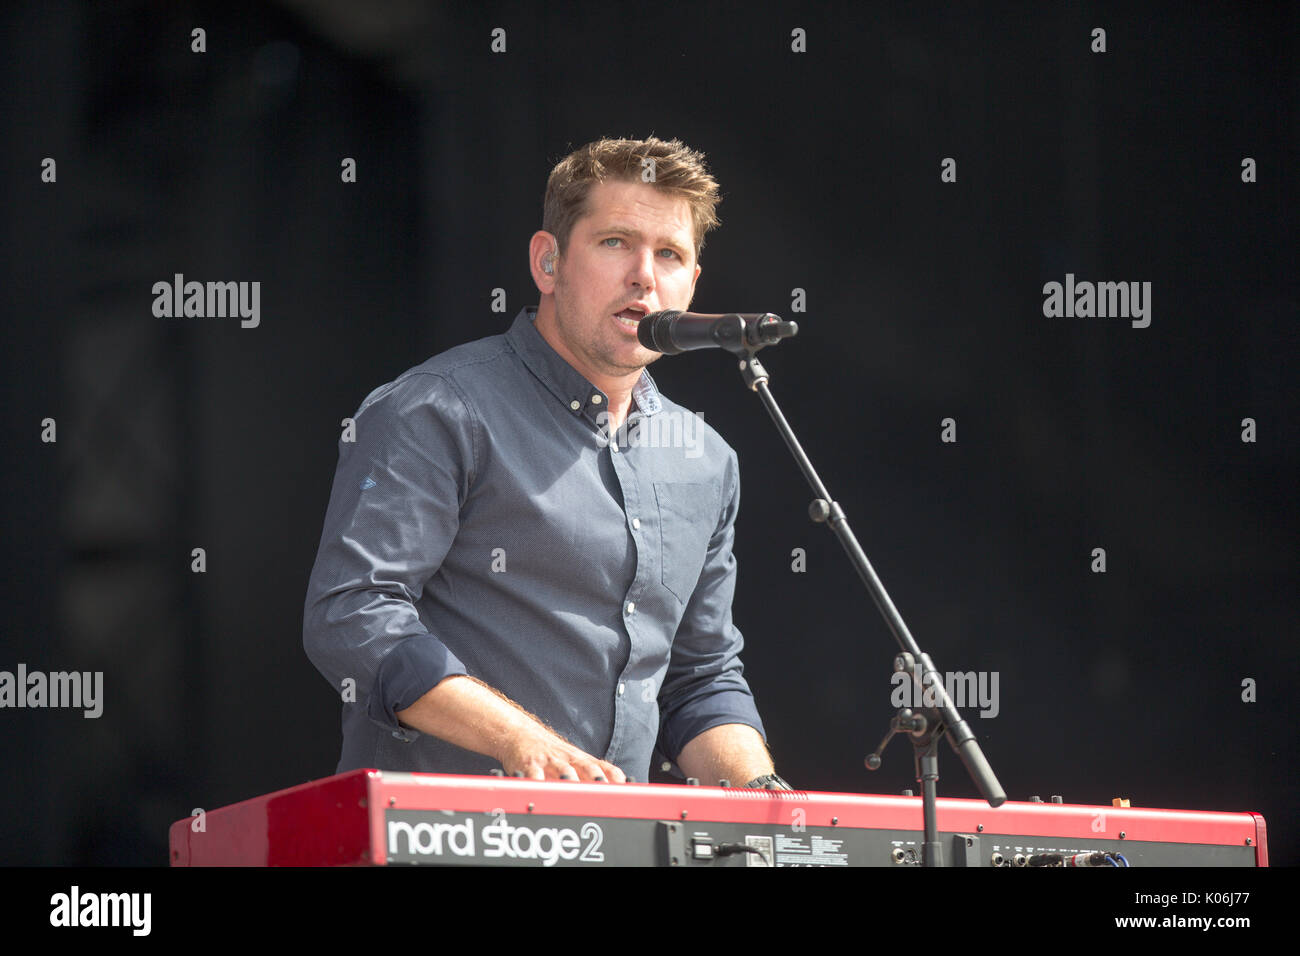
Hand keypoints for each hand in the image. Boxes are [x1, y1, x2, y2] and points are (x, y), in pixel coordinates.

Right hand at [500, 729, 626, 782]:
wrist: (520, 734)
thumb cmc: (551, 753)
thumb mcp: (574, 760)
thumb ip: (593, 774)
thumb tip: (617, 791)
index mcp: (581, 761)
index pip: (605, 769)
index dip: (615, 779)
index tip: (625, 790)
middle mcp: (569, 760)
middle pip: (588, 768)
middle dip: (598, 780)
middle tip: (606, 792)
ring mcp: (551, 761)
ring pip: (565, 771)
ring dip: (572, 781)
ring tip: (577, 791)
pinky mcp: (530, 765)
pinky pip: (535, 776)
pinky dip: (539, 784)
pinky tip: (543, 792)